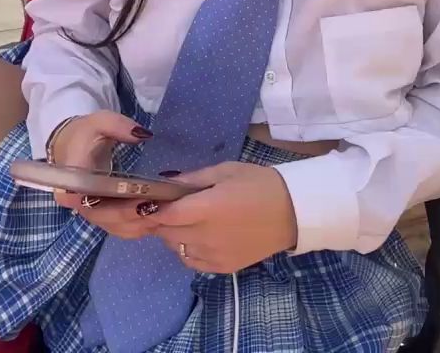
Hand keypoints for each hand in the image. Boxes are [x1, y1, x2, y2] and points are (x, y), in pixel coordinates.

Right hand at [50, 111, 154, 240]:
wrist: (72, 146)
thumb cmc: (85, 133)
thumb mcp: (100, 121)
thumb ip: (118, 125)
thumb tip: (143, 134)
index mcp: (70, 182)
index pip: (92, 202)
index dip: (118, 206)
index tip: (145, 200)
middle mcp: (77, 204)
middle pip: (106, 218)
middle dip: (135, 215)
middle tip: (164, 207)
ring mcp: (88, 213)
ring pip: (115, 227)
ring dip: (140, 224)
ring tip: (167, 214)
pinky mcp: (100, 217)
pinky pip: (119, 228)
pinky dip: (138, 225)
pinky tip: (159, 218)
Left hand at [150, 162, 297, 273]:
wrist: (292, 211)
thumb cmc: (258, 184)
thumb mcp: (225, 170)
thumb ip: (193, 178)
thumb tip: (166, 181)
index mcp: (207, 208)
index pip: (164, 214)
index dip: (151, 208)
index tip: (147, 200)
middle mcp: (206, 235)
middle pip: (166, 232)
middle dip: (161, 220)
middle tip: (168, 207)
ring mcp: (214, 255)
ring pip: (176, 248)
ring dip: (173, 234)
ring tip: (187, 220)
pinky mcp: (222, 268)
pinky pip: (191, 261)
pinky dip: (187, 249)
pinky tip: (198, 236)